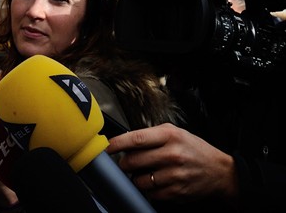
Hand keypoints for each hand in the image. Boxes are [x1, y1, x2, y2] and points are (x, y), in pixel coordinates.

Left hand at [106, 123, 238, 204]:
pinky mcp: (176, 191)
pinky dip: (150, 189)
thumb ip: (151, 134)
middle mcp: (171, 154)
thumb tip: (125, 140)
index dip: (117, 144)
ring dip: (137, 178)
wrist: (220, 171)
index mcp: (169, 136)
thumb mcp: (175, 133)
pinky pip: (151, 193)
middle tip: (128, 162)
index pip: (135, 139)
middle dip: (125, 163)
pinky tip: (157, 182)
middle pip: (132, 161)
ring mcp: (174, 175)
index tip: (107, 147)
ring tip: (146, 172)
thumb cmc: (194, 149)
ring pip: (139, 180)